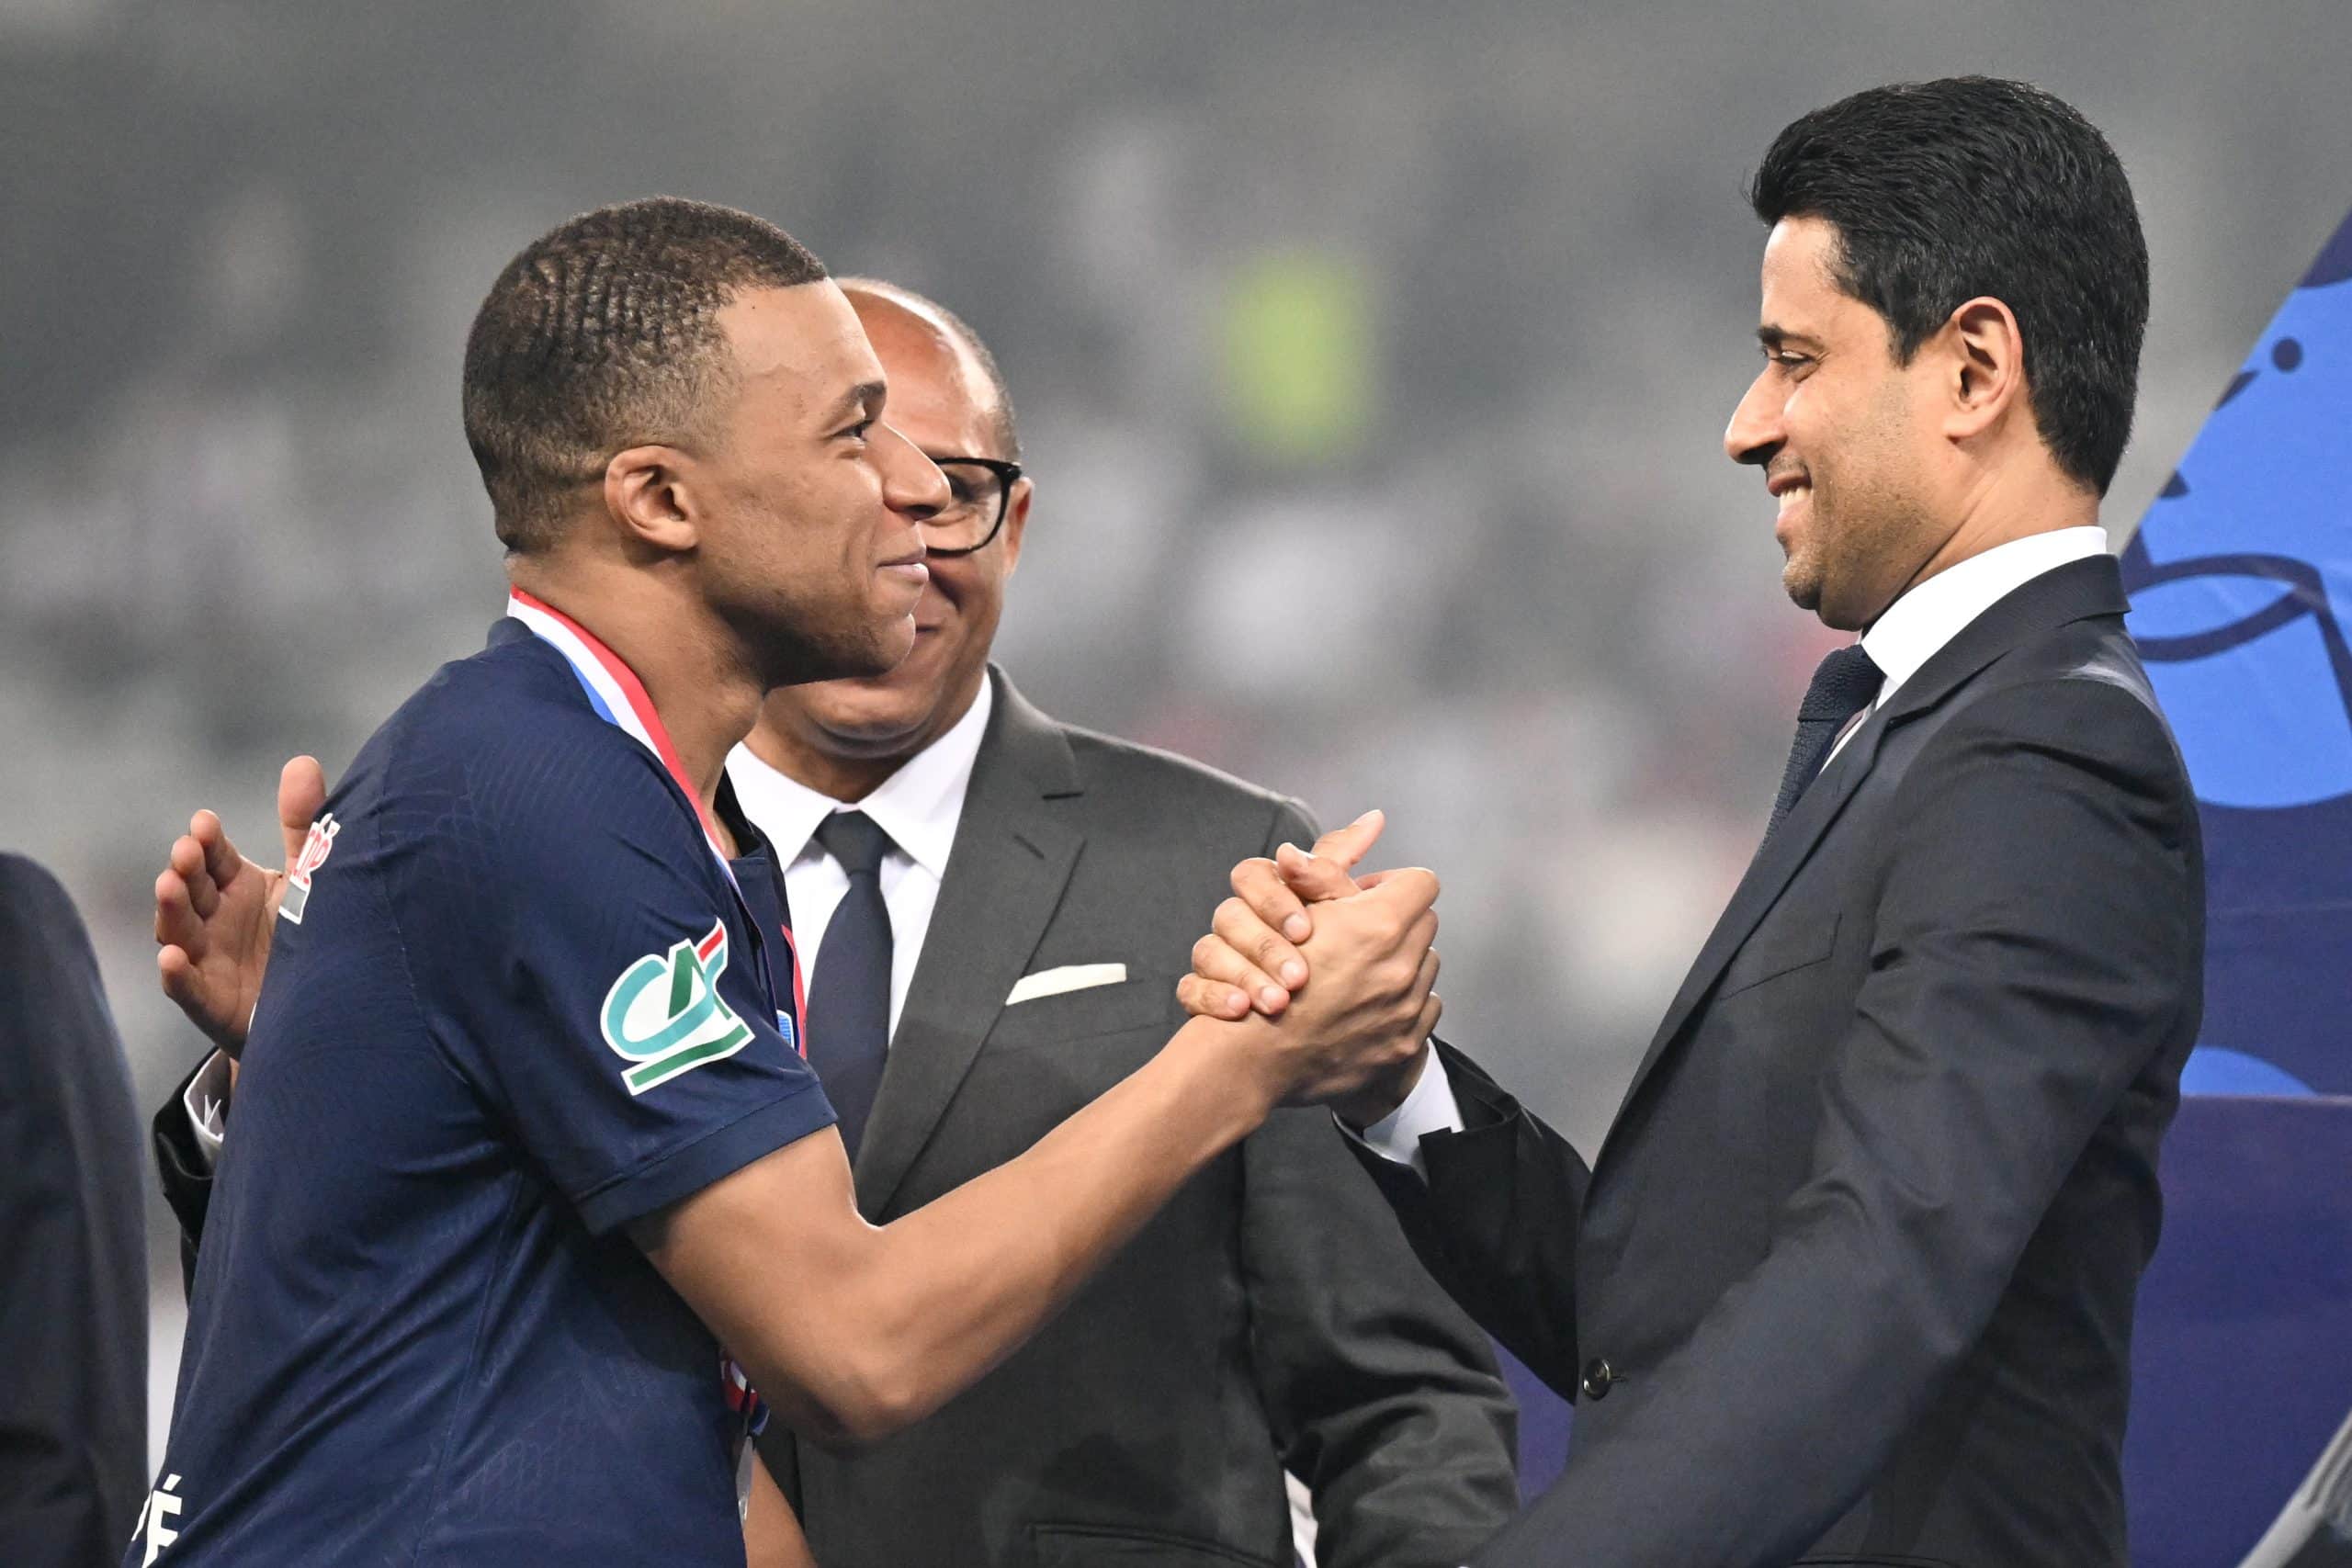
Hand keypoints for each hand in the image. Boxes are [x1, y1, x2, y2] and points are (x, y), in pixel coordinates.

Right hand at [154, 756, 324, 1055]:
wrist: (321, 1007)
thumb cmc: (307, 934)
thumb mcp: (309, 878)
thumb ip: (305, 826)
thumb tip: (301, 762)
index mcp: (237, 885)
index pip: (214, 858)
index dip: (206, 842)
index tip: (204, 823)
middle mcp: (215, 919)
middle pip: (191, 889)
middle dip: (184, 870)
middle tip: (186, 851)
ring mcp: (208, 959)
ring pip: (180, 932)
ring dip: (171, 910)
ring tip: (170, 887)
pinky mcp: (211, 1001)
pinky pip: (188, 987)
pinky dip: (176, 974)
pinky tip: (171, 958)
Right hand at [1178, 809, 1389, 1021]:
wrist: (1294, 1036)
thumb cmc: (1328, 963)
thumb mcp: (1342, 912)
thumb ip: (1344, 869)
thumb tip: (1375, 818)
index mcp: (1266, 897)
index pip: (1253, 875)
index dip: (1277, 898)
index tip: (1307, 929)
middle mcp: (1237, 924)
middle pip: (1230, 914)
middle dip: (1266, 945)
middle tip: (1300, 976)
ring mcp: (1216, 961)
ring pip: (1208, 951)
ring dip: (1246, 975)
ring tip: (1278, 1002)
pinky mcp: (1200, 996)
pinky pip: (1189, 989)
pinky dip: (1214, 997)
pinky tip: (1241, 1011)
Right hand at [1232, 863, 1440, 1116]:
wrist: (1253, 1056)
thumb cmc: (1263, 974)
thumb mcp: (1293, 905)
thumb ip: (1331, 863)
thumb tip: (1374, 819)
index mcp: (1380, 925)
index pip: (1419, 883)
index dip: (1388, 886)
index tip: (1360, 900)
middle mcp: (1402, 967)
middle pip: (1424, 923)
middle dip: (1395, 923)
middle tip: (1356, 934)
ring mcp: (1405, 1010)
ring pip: (1425, 966)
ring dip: (1399, 962)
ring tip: (1356, 972)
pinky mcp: (1404, 1044)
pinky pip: (1424, 1008)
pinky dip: (1400, 1003)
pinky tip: (1363, 1006)